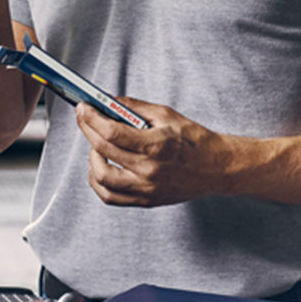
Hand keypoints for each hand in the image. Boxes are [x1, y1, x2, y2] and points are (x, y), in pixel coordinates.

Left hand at [77, 99, 236, 206]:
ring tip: (96, 145)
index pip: (112, 132)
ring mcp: (146, 189)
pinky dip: (98, 181)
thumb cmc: (194, 140)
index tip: (83, 108)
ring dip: (91, 159)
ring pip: (101, 178)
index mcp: (156, 145)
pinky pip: (110, 197)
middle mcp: (149, 170)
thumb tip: (107, 100)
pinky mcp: (145, 201)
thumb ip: (134, 107)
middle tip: (84, 118)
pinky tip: (99, 167)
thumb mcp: (166, 115)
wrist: (217, 168)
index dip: (92, 118)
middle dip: (88, 130)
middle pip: (103, 150)